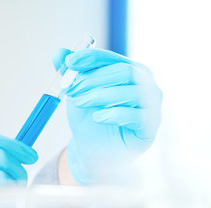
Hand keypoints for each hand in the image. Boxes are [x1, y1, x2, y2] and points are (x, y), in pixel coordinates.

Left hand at [53, 48, 161, 184]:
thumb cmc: (89, 118)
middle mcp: (146, 85)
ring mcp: (152, 106)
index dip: (90, 58)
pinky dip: (116, 114)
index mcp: (130, 71)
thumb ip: (70, 73)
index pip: (113, 57)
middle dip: (94, 78)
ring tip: (80, 102)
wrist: (92, 151)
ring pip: (132, 92)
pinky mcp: (151, 127)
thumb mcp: (77, 93)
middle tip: (72, 89)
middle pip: (125, 72)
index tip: (69, 63)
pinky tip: (98, 117)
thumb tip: (58, 53)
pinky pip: (138, 116)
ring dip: (101, 95)